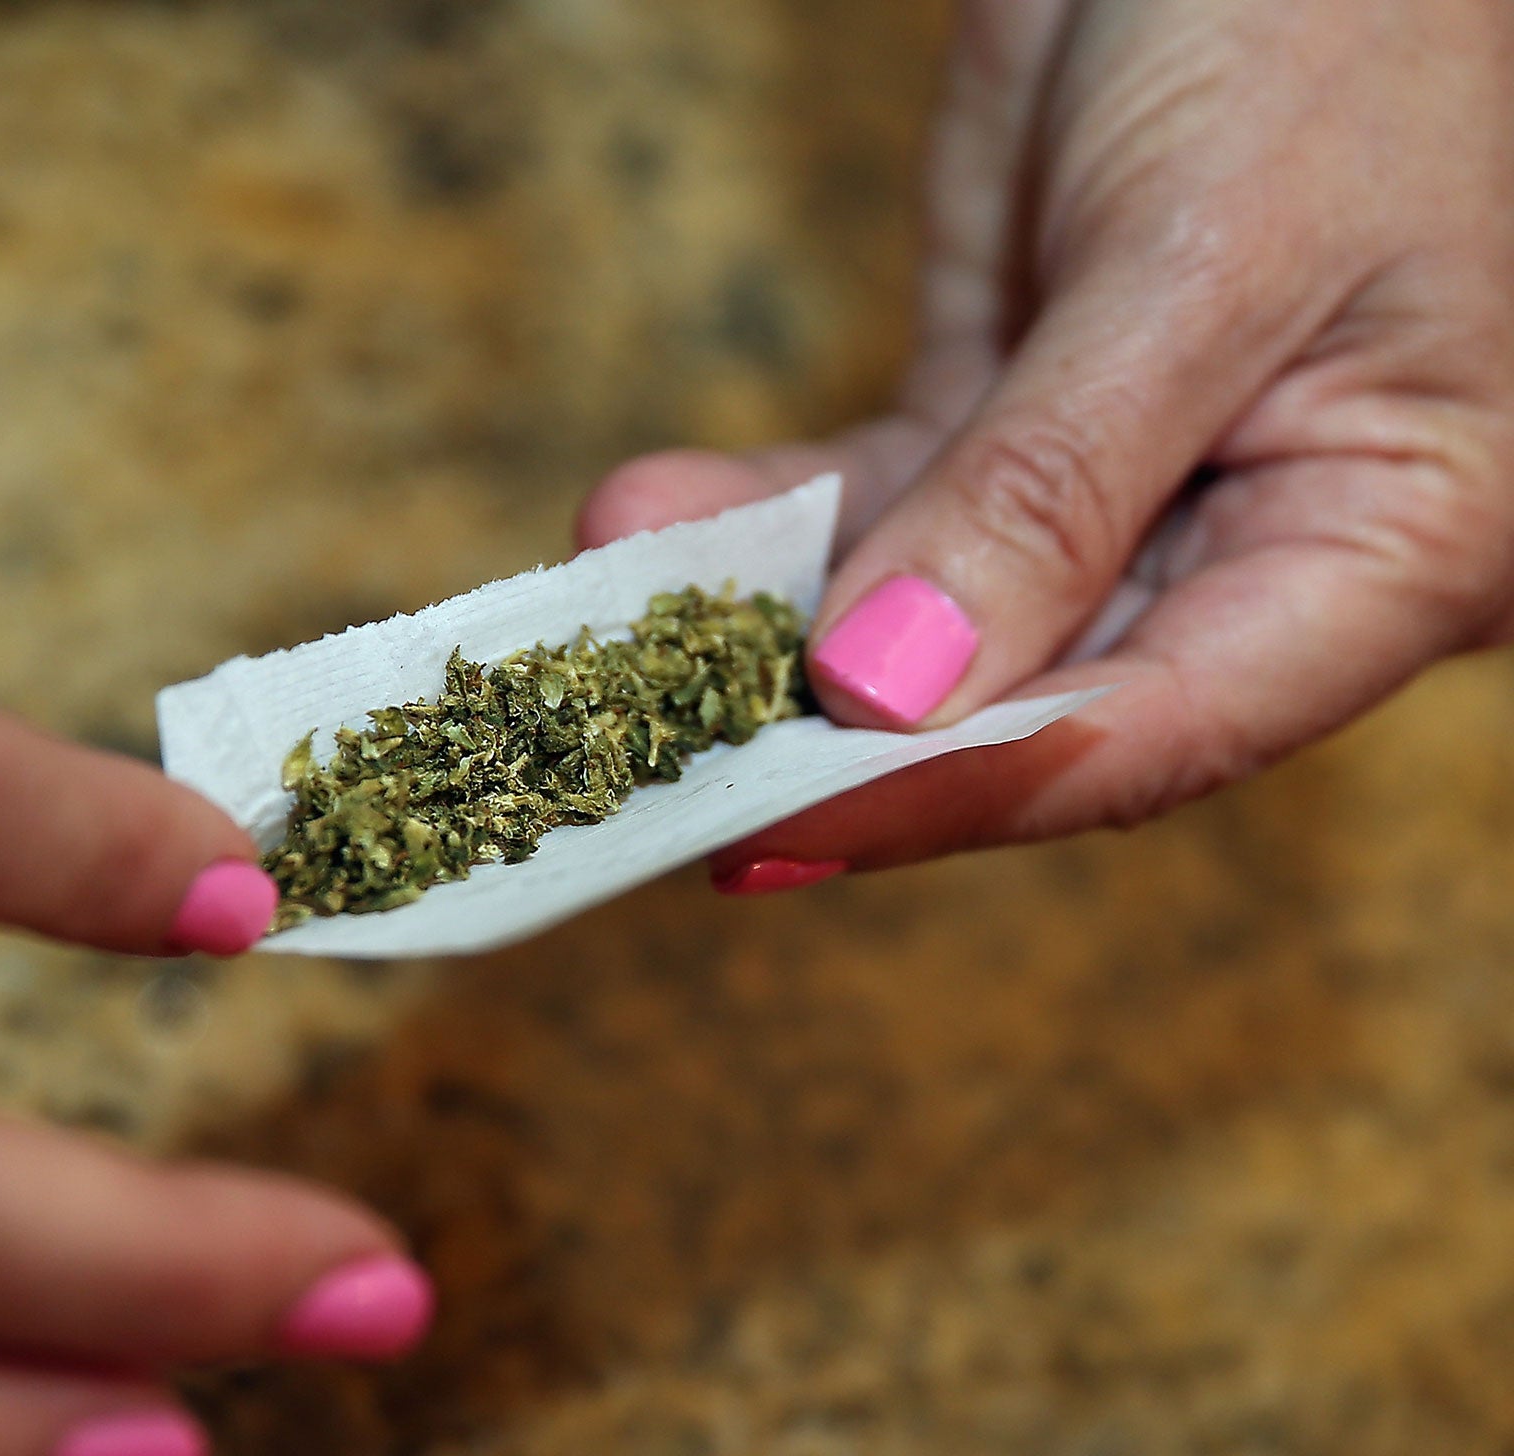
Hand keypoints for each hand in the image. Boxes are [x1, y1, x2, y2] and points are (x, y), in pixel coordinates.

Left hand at [579, 0, 1513, 881]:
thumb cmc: (1338, 18)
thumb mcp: (1206, 251)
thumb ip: (1052, 485)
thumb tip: (887, 691)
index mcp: (1391, 544)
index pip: (1153, 730)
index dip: (952, 795)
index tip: (768, 832)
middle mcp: (1256, 545)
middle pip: (1028, 703)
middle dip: (829, 736)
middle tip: (649, 769)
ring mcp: (1122, 486)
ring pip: (929, 613)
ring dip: (761, 626)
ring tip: (605, 640)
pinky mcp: (1015, 416)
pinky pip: (882, 499)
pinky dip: (765, 516)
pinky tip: (649, 518)